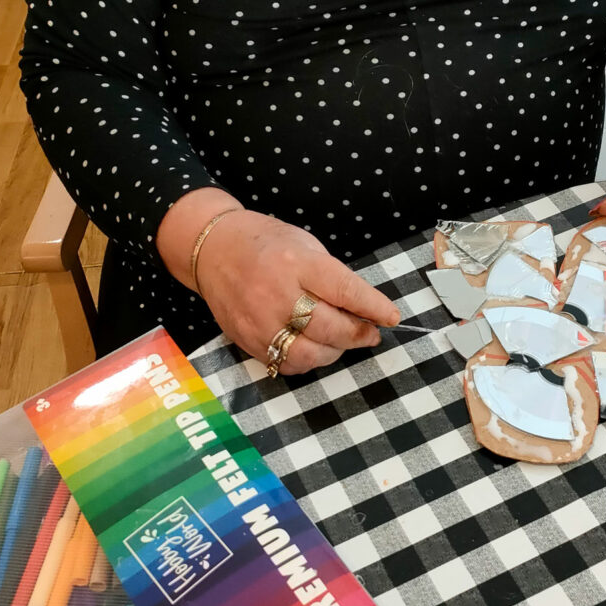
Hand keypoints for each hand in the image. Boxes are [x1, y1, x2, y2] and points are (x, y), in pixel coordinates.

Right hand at [173, 204, 400, 372]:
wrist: (213, 249)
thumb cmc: (265, 242)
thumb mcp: (305, 245)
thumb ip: (332, 277)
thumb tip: (363, 309)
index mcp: (296, 263)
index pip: (346, 292)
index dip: (374, 308)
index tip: (392, 317)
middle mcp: (277, 294)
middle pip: (330, 329)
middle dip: (358, 334)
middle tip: (370, 332)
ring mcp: (259, 322)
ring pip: (310, 355)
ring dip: (335, 352)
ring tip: (342, 340)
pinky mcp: (247, 341)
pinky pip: (286, 364)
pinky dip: (308, 360)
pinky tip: (314, 346)